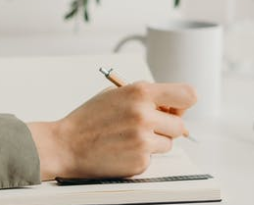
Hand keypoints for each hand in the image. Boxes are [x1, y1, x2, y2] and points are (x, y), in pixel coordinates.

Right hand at [28, 81, 196, 179]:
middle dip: (167, 127)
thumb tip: (173, 108)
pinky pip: (153, 158)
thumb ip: (146, 96)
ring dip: (155, 142)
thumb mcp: (116, 94)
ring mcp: (143, 141)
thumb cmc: (89, 119)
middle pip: (180, 125)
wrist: (65, 145)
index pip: (188, 95)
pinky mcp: (140, 162)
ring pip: (168, 143)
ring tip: (129, 138)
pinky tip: (122, 149)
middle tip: (147, 126)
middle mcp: (144, 115)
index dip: (183, 103)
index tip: (175, 108)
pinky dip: (141, 155)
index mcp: (140, 92)